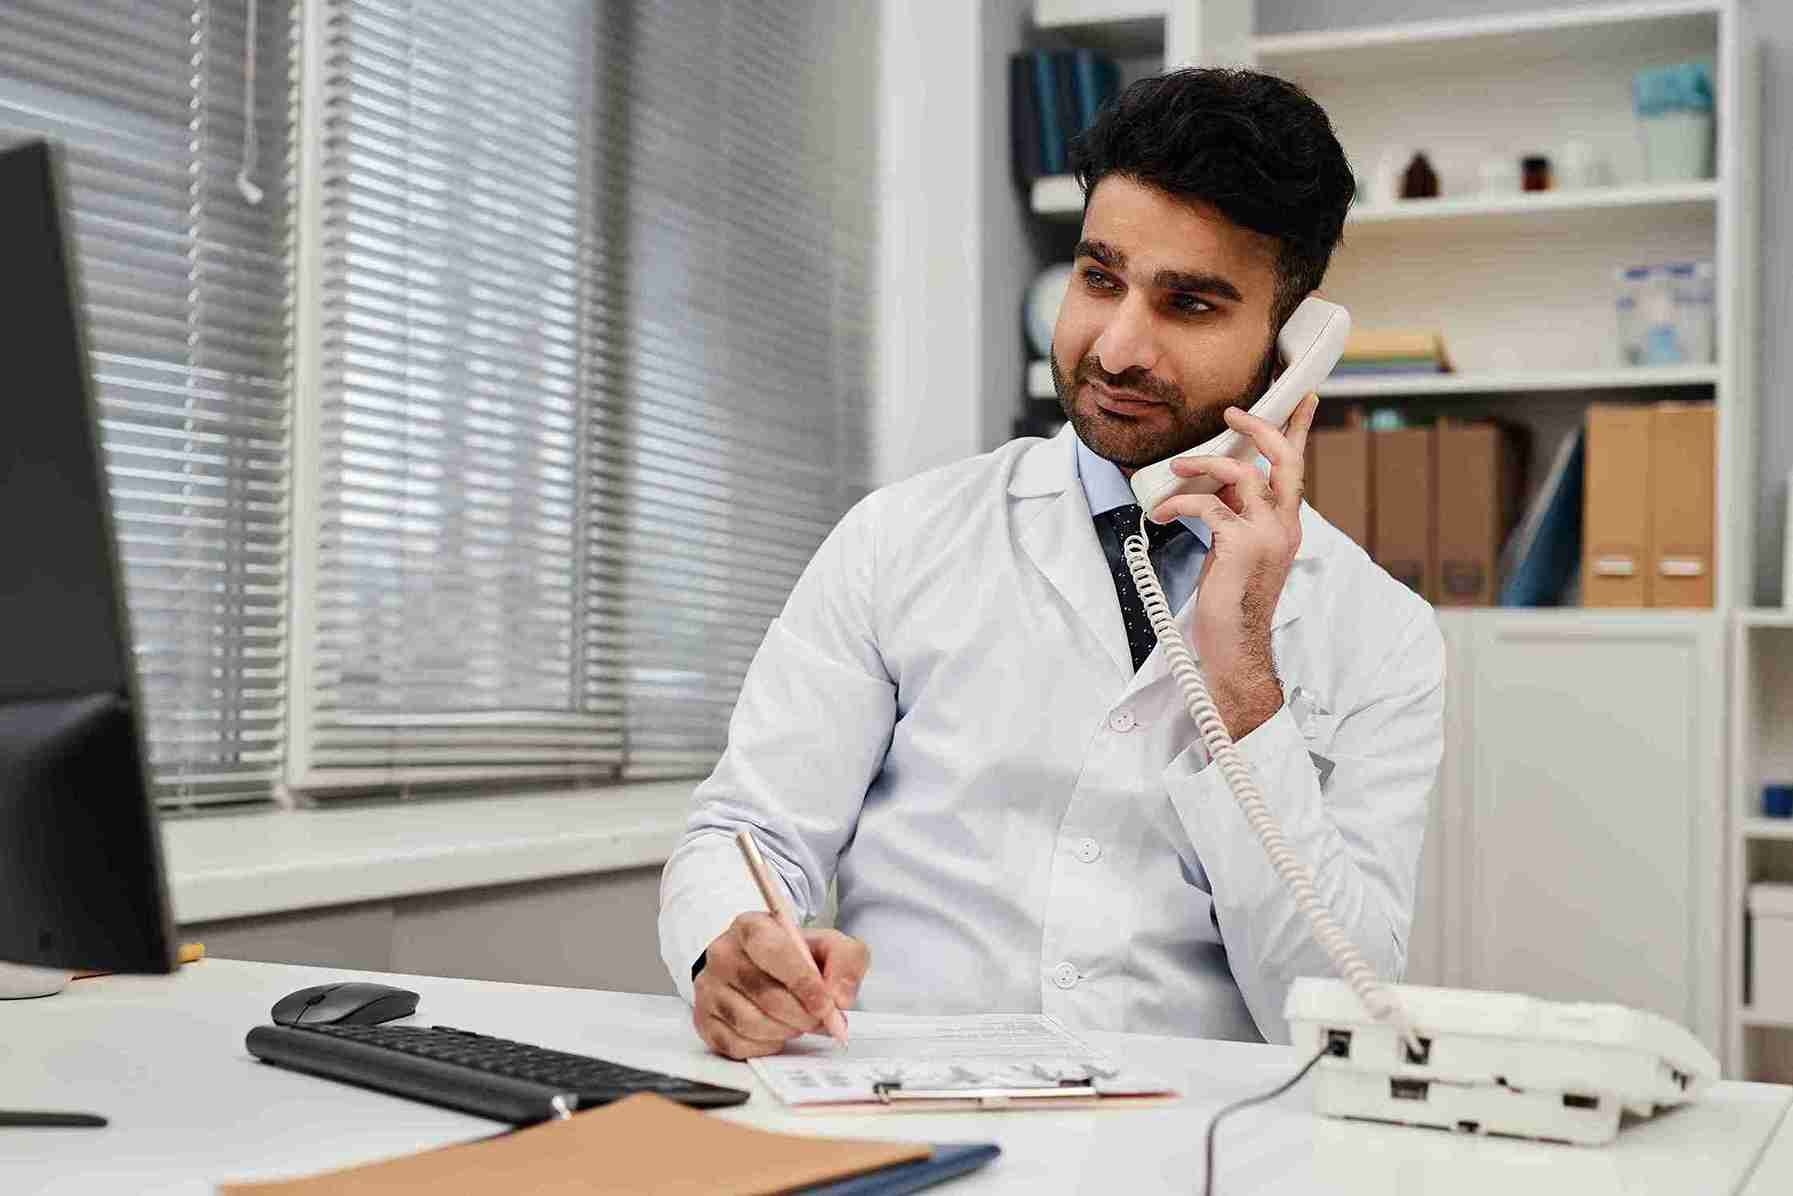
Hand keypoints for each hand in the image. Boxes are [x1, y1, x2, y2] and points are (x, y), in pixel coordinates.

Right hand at [692, 912, 869, 1059]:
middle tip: (821, 1019)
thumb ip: (846, 962)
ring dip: (786, 1031)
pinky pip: (737, 1045)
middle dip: (803, 1015)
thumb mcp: (827, 945)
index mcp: (751, 927)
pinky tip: (775, 1032)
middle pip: (766, 995)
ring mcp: (708, 988)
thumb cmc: (792, 956)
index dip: (805, 984)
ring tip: (797, 1021)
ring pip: (752, 1023)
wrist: (757, 965)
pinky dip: (766, 1045)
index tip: (828, 1006)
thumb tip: (840, 998)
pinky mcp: (703, 1019)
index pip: (775, 954)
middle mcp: (722, 955)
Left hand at [1147, 393, 1317, 736]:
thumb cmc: (1231, 604)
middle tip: (1231, 414)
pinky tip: (1160, 515)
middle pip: (1283, 458)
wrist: (1235, 648)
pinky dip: (1179, 504)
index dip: (1299, 430)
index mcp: (1286, 525)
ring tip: (1177, 468)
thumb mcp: (1236, 552)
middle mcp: (1284, 525)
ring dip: (1204, 464)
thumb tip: (1213, 486)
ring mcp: (1266, 535)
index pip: (1296, 468)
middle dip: (1258, 428)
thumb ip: (1235, 517)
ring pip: (1242, 473)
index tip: (1303, 398)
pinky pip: (1208, 506)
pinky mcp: (1240, 546)